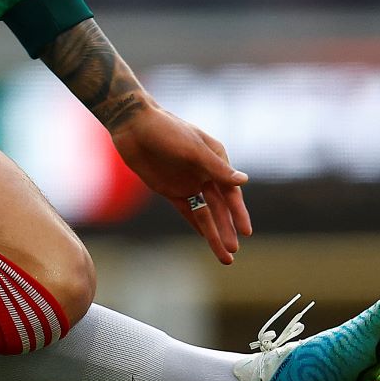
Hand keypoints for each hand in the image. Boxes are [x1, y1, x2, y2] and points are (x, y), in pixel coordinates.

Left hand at [110, 105, 252, 264]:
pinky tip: (205, 237)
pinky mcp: (169, 189)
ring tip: (224, 255)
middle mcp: (205, 173)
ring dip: (213, 232)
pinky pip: (187, 210)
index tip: (246, 232)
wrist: (132, 125)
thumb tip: (244, 181)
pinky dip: (196, 224)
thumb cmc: (166, 130)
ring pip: (205, 213)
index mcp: (216, 160)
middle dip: (227, 229)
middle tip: (234, 250)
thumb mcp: (192, 149)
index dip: (239, 213)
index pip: (231, 192)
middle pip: (220, 207)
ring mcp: (187, 182)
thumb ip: (216, 168)